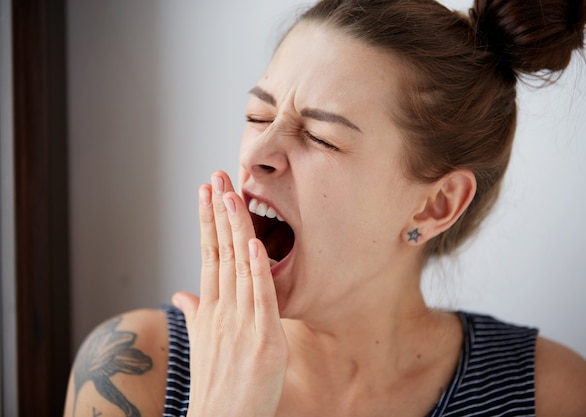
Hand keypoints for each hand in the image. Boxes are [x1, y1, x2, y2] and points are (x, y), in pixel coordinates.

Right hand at [173, 171, 287, 416]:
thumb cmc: (217, 386)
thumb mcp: (202, 345)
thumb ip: (194, 315)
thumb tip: (182, 294)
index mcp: (210, 310)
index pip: (208, 255)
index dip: (208, 221)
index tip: (206, 192)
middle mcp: (222, 311)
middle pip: (221, 252)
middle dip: (218, 212)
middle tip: (216, 177)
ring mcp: (242, 323)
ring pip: (239, 266)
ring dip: (236, 229)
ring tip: (231, 194)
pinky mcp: (264, 339)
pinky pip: (261, 297)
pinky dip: (258, 270)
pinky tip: (255, 243)